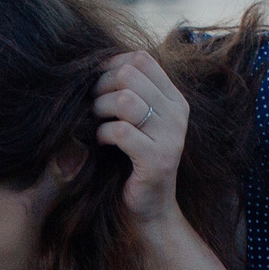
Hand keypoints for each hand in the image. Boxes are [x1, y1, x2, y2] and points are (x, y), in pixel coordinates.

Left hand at [93, 51, 190, 236]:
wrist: (152, 210)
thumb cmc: (135, 162)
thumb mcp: (138, 123)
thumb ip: (129, 94)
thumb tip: (96, 65)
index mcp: (174, 99)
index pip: (142, 59)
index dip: (111, 64)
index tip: (95, 82)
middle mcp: (177, 113)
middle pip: (130, 74)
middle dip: (101, 86)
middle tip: (91, 105)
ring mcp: (171, 136)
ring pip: (125, 100)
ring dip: (100, 109)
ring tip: (95, 122)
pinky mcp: (157, 159)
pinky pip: (121, 131)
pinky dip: (102, 134)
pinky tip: (100, 142)